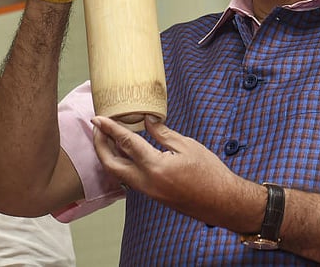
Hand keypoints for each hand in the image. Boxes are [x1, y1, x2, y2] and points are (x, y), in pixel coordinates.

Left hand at [92, 115, 260, 230]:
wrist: (222, 202)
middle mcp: (146, 182)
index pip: (125, 143)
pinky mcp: (153, 195)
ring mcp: (148, 192)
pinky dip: (122, 164)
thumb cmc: (210, 173)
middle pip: (111, 164)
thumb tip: (146, 120)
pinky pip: (130, 179)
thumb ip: (163, 134)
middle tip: (99, 127)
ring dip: (109, 155)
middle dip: (100, 145)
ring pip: (118, 173)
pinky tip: (126, 151)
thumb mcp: (187, 146)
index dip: (109, 128)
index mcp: (155, 167)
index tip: (97, 118)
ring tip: (109, 137)